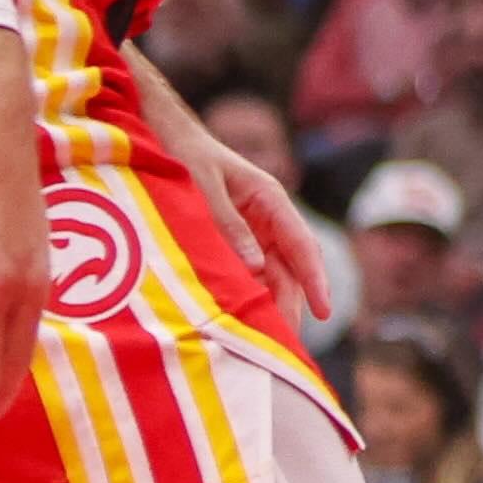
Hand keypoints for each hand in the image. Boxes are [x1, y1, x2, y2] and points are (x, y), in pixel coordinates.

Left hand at [136, 50, 334, 334]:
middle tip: (286, 347)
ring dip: (271, 305)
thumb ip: (227, 225)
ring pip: (271, 275)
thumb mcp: (201, 187)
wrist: (158, 135)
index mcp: (268, 198)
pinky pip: (248, 273)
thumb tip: (255, 268)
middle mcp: (265, 217)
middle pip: (290, 267)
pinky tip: (243, 323)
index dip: (314, 280)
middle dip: (293, 305)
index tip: (324, 313)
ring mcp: (250, 230)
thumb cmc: (182, 154)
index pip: (301, 244)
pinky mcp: (231, 241)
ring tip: (266, 344)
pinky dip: (250, 296)